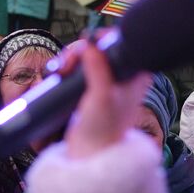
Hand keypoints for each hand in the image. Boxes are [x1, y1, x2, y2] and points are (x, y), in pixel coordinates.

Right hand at [55, 36, 151, 159]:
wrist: (91, 154)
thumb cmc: (103, 130)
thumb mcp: (101, 96)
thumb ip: (98, 69)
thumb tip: (90, 43)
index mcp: (135, 75)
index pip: (122, 43)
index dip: (101, 39)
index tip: (85, 44)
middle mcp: (123, 76)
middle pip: (99, 48)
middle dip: (78, 52)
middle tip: (67, 64)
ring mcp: (106, 82)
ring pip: (85, 58)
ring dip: (69, 60)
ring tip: (60, 71)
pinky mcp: (90, 90)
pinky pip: (77, 70)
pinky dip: (66, 70)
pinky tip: (58, 75)